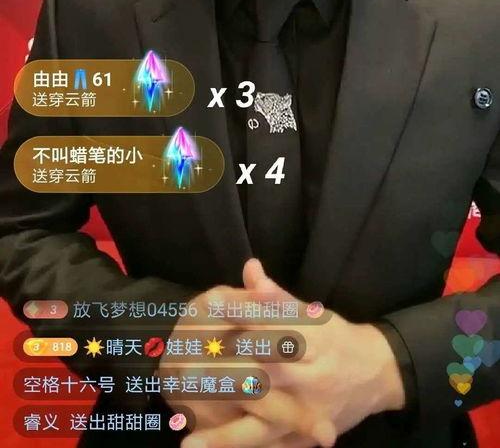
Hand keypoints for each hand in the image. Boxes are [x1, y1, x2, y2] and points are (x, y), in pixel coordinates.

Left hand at [181, 260, 405, 446]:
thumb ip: (277, 298)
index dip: (242, 312)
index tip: (210, 301)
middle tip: (186, 359)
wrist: (378, 375)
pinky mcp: (297, 433)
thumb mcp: (313, 314)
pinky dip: (228, 442)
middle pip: (264, 368)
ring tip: (182, 413)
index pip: (273, 323)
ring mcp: (303, 409)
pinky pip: (259, 441)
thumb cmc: (336, 338)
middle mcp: (310, 376)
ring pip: (259, 410)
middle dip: (226, 364)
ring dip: (221, 414)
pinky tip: (195, 444)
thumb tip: (250, 268)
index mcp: (314, 339)